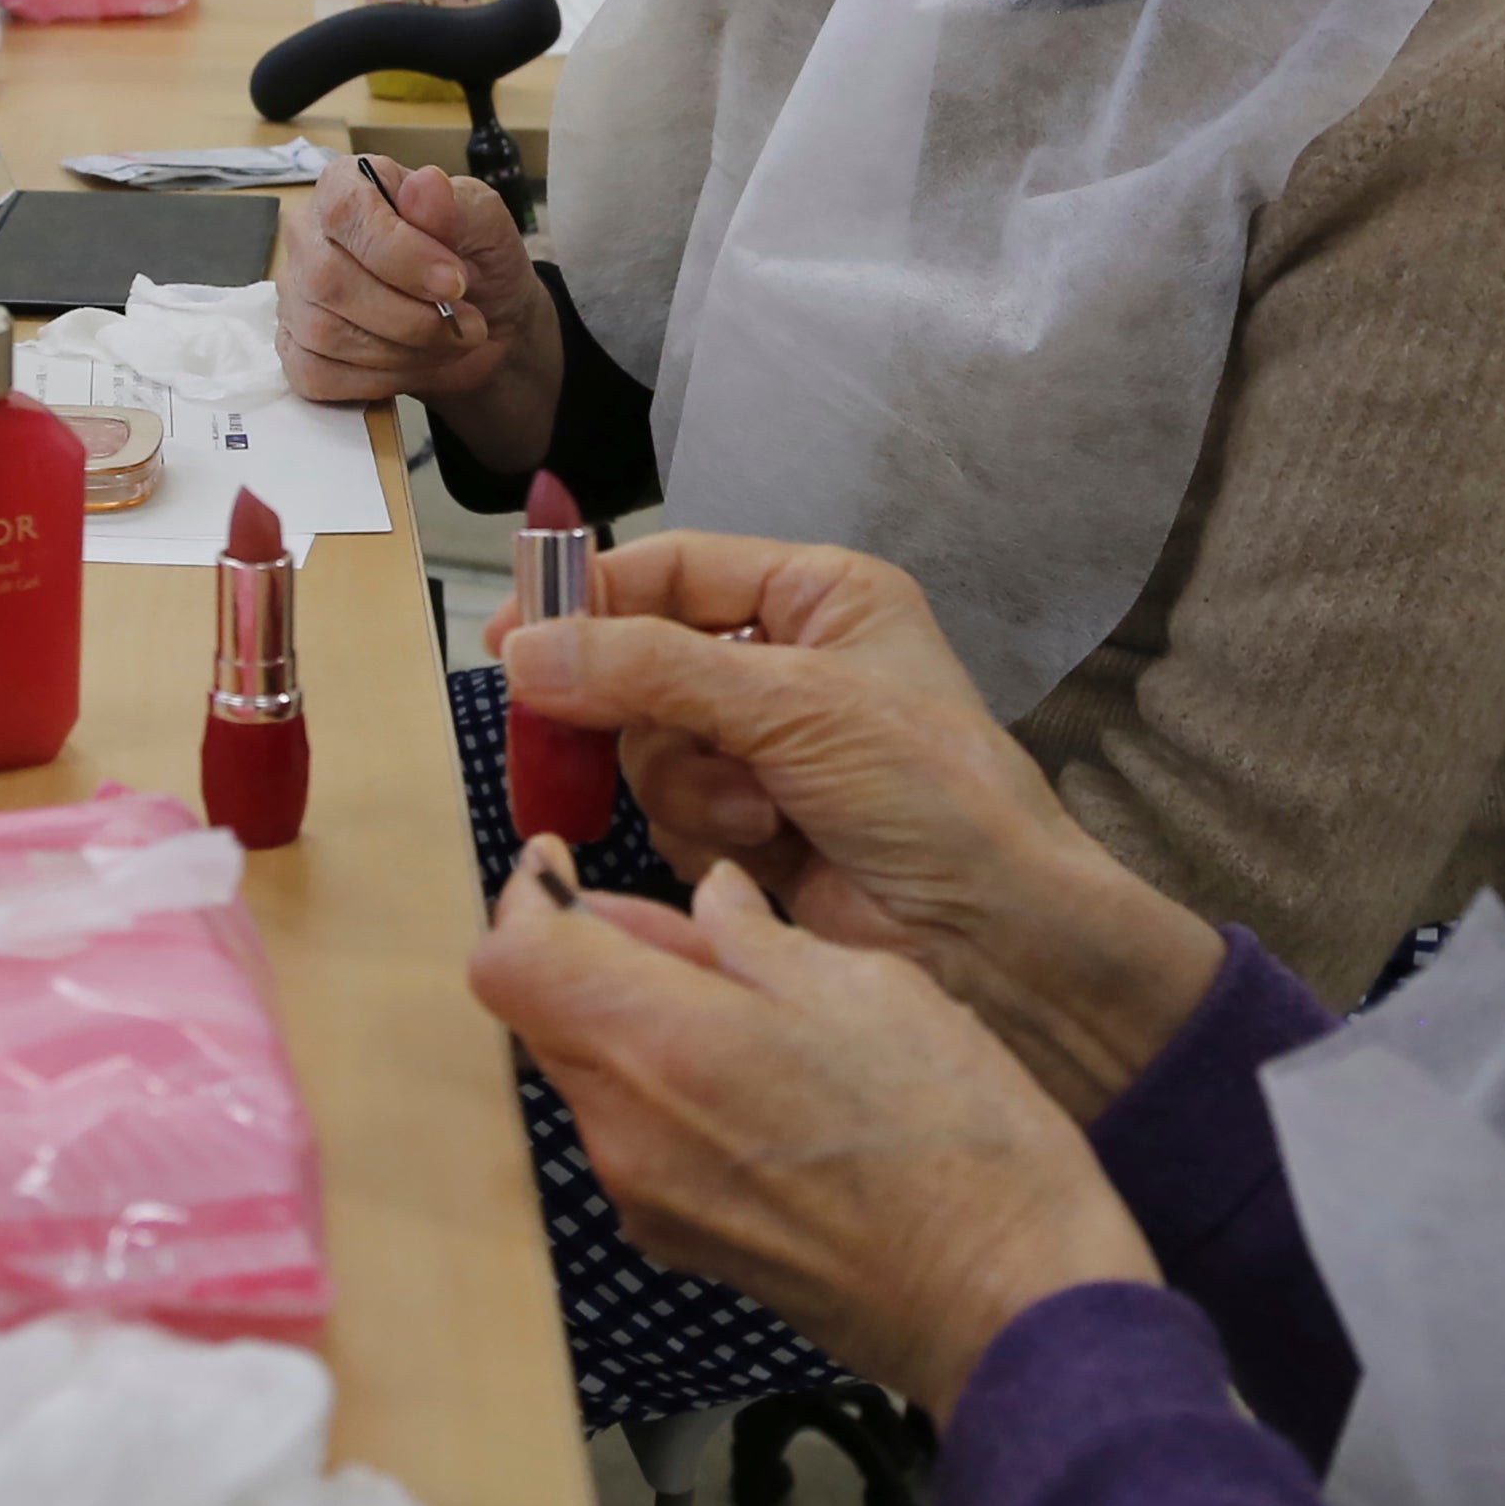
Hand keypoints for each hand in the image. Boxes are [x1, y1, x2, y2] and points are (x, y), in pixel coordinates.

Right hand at [279, 154, 551, 433]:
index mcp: (347, 186)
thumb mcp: (487, 226)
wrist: (485, 326)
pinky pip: (318, 376)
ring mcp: (296, 296)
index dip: (400, 254)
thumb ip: (458, 206)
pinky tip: (411, 364)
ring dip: (404, 350)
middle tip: (465, 321)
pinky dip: (378, 380)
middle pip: (329, 279)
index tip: (453, 282)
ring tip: (447, 340)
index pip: (346, 212)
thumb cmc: (478, 264)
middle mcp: (309, 236)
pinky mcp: (296, 350)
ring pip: (326, 334)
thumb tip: (425, 184)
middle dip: (410, 315)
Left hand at [471, 849, 1154, 1415]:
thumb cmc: (955, 1141)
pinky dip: (670, 1093)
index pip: (512, 960)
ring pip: (594, 1079)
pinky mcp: (685, 1244)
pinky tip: (762, 1082)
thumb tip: (707, 901)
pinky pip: (638, 1142)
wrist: (1003, 1302)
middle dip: (592, 957)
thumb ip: (757, 939)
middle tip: (683, 928)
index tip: (559, 867)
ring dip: (636, 1026)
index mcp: (662, 1045)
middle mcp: (628, 1132)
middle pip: (544, 1019)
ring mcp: (649, 1200)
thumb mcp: (871, 987)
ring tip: (748, 1005)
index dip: (527, 900)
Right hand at [497, 534, 1220, 1118]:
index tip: (512, 635)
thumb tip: (524, 652)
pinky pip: (665, 810)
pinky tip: (762, 848)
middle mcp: (787, 664)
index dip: (591, 596)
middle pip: (640, 658)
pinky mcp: (745, 828)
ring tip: (755, 810)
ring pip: (644, 743)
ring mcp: (762, 750)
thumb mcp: (793, 704)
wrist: (991, 936)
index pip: (674, 569)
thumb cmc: (928, 793)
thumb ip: (651, 670)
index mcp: (819, 597)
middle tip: (565, 729)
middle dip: (629, 704)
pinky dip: (699, 829)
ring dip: (686, 779)